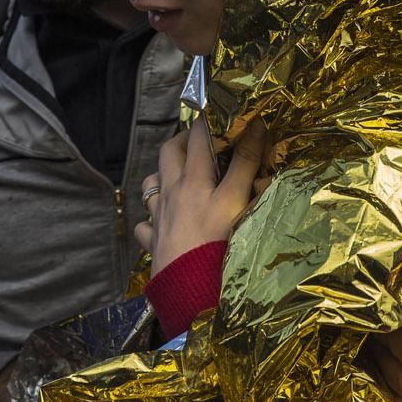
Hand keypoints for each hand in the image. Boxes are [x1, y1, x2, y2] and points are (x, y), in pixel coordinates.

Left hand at [136, 117, 265, 271]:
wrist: (190, 291)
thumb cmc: (217, 244)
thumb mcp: (236, 201)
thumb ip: (245, 164)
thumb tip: (256, 127)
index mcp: (192, 179)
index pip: (198, 137)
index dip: (207, 120)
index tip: (218, 110)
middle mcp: (170, 193)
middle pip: (168, 152)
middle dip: (182, 140)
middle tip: (200, 140)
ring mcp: (158, 217)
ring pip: (150, 185)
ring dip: (162, 175)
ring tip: (178, 176)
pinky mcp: (153, 242)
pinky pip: (145, 224)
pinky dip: (151, 218)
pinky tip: (162, 221)